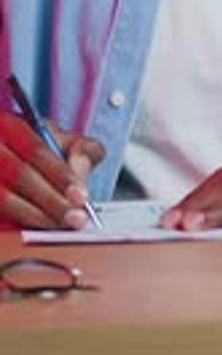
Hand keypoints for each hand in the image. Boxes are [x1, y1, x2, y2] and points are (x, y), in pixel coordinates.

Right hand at [0, 112, 104, 229]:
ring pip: (4, 198)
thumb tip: (81, 169)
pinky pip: (0, 214)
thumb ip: (78, 148)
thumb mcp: (57, 138)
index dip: (61, 175)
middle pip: (19, 174)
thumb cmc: (32, 148)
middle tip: (75, 218)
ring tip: (59, 225)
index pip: (36, 149)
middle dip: (52, 200)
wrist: (5, 153)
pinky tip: (35, 229)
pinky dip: (16, 222)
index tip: (81, 197)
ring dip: (36, 216)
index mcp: (9, 125)